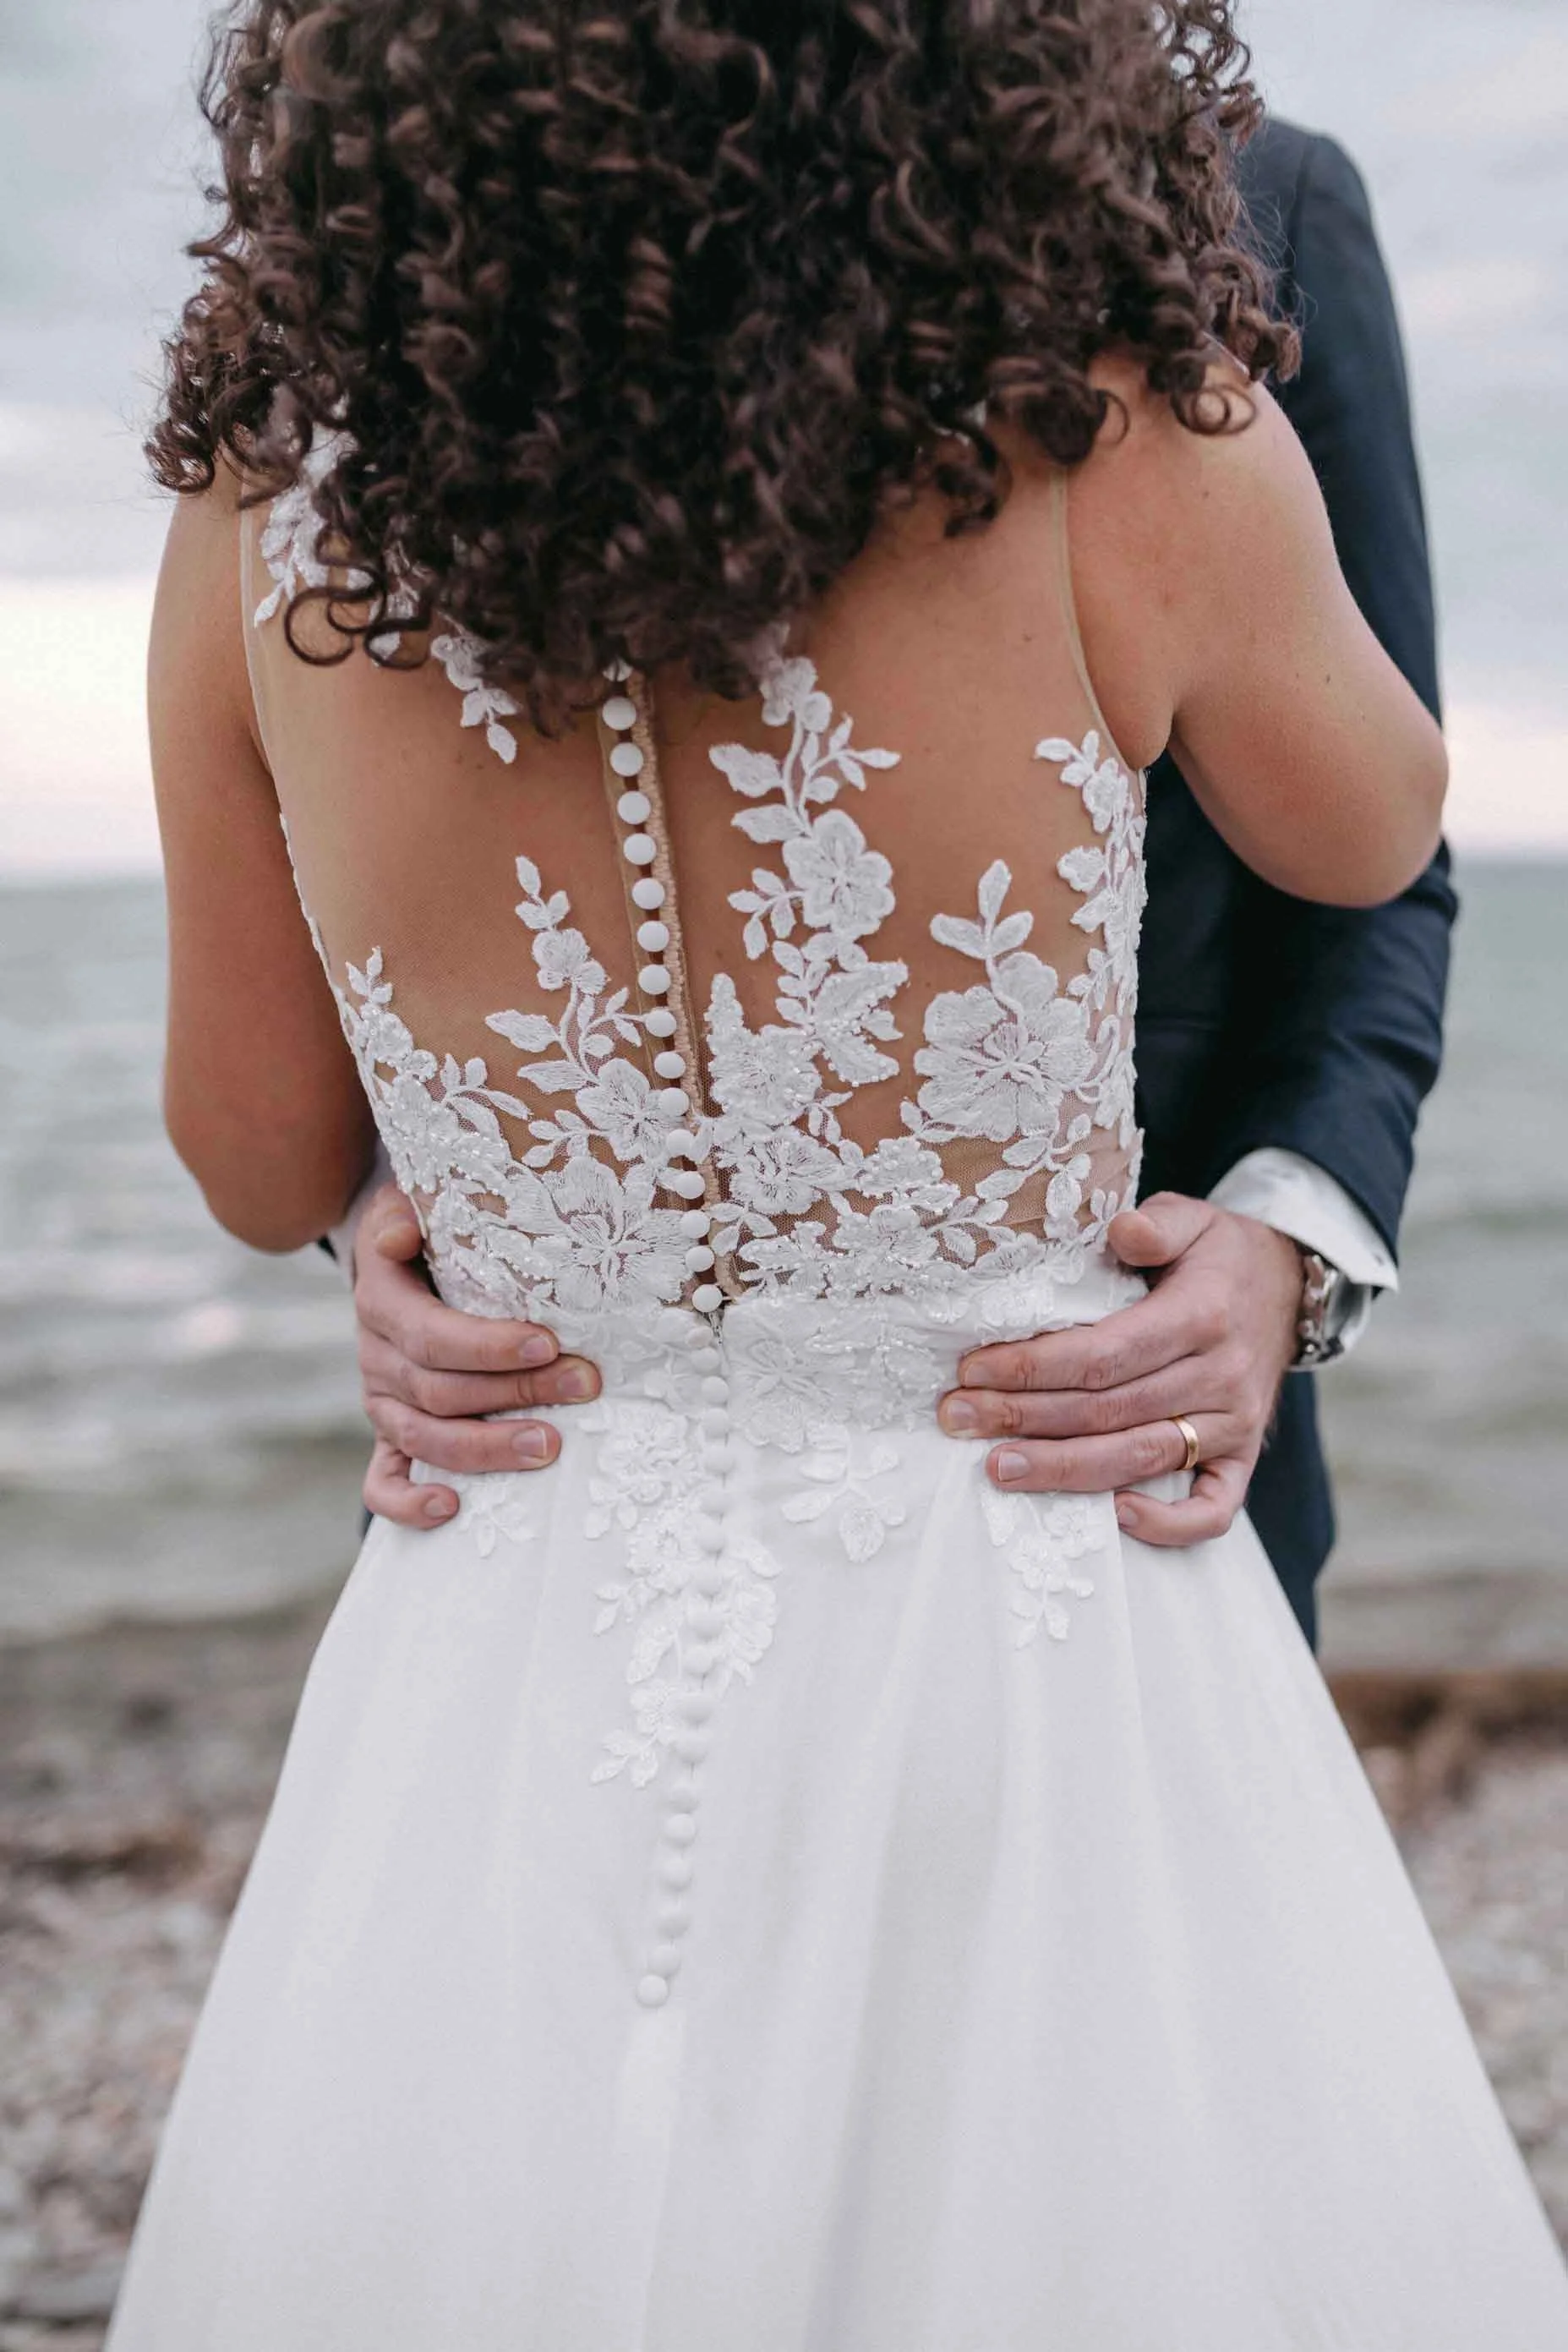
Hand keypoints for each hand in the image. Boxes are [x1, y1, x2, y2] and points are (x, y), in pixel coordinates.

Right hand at [350, 1183, 599, 1527]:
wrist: (402, 1260)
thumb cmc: (433, 1230)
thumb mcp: (415, 1203)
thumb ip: (406, 1214)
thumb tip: (400, 1234)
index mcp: (381, 1302)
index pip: (431, 1334)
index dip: (488, 1345)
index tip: (550, 1341)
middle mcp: (376, 1357)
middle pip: (441, 1390)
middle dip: (516, 1391)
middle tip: (586, 1384)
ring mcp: (381, 1403)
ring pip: (424, 1439)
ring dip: (489, 1448)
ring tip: (552, 1445)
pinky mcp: (388, 1436)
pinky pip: (382, 1483)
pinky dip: (409, 1504)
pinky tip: (452, 1510)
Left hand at [937, 1192, 1302, 1544]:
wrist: (1291, 1287)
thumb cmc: (1218, 1254)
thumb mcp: (1194, 1219)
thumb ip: (1156, 1222)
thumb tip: (1122, 1230)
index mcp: (1201, 1315)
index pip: (1104, 1353)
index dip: (1034, 1366)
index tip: (974, 1370)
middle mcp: (1220, 1375)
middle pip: (1109, 1411)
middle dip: (1025, 1418)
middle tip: (958, 1419)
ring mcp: (1235, 1423)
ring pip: (1141, 1459)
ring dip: (1064, 1470)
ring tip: (998, 1469)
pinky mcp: (1244, 1456)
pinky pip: (1213, 1509)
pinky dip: (1167, 1525)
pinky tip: (1111, 1517)